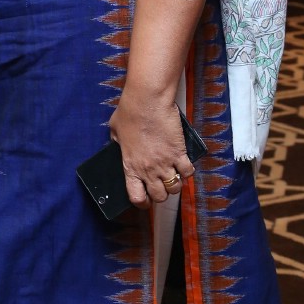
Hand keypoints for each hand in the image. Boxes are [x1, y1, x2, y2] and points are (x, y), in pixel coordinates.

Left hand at [108, 91, 194, 208]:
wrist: (147, 100)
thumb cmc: (129, 112)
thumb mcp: (115, 131)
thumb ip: (118, 144)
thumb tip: (118, 145)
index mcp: (131, 167)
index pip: (136, 197)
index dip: (142, 202)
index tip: (146, 199)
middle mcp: (148, 170)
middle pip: (160, 196)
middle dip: (161, 193)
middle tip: (161, 184)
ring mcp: (165, 163)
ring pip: (176, 187)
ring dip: (175, 183)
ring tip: (173, 174)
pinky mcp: (179, 153)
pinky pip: (188, 172)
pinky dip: (188, 171)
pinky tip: (184, 164)